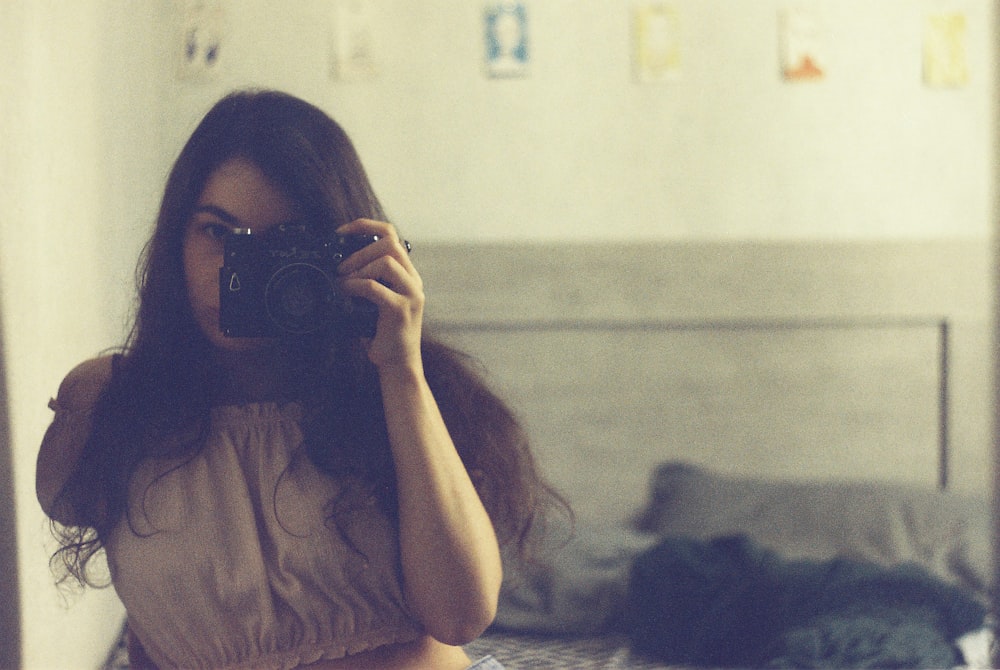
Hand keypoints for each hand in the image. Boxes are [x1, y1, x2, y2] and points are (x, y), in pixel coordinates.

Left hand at [335, 219, 422, 369]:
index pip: (392, 235)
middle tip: (341, 266)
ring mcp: (410, 295)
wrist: (398, 364)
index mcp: (408, 274)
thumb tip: (336, 264)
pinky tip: (346, 292)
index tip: (342, 233)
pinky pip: (375, 287)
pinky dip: (356, 286)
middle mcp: (413, 281)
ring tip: (344, 281)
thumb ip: (367, 280)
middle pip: (391, 243)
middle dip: (360, 249)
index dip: (365, 227)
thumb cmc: (383, 333)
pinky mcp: (401, 310)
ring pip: (387, 261)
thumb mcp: (375, 300)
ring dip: (359, 267)